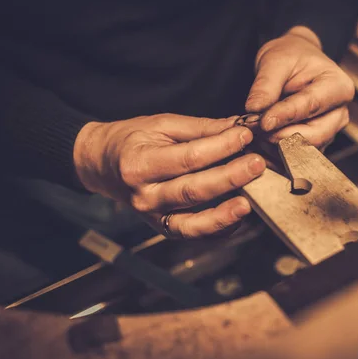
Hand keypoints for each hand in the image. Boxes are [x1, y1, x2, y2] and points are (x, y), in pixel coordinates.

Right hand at [73, 114, 265, 237]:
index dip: (220, 147)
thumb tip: (237, 127)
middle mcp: (144, 195)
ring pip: (193, 222)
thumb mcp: (160, 124)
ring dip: (224, 213)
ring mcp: (152, 216)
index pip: (188, 158)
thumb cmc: (131, 139)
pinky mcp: (162, 227)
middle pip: (193, 190)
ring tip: (250, 202)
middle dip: (229, 178)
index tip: (245, 135)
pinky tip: (237, 217)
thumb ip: (200, 128)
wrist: (100, 164)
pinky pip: (192, 234)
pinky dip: (216, 230)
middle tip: (257, 164)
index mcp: (140, 164)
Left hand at [245, 26, 353, 147]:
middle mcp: (339, 113)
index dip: (286, 116)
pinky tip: (260, 144)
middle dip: (283, 137)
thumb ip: (265, 85)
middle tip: (255, 131)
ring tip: (255, 134)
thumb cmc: (291, 57)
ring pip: (305, 149)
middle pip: (315, 135)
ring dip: (277, 147)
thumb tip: (254, 109)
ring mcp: (330, 131)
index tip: (264, 122)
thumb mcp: (275, 61)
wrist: (295, 62)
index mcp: (338, 86)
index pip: (311, 106)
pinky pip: (298, 155)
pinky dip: (277, 154)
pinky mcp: (317, 143)